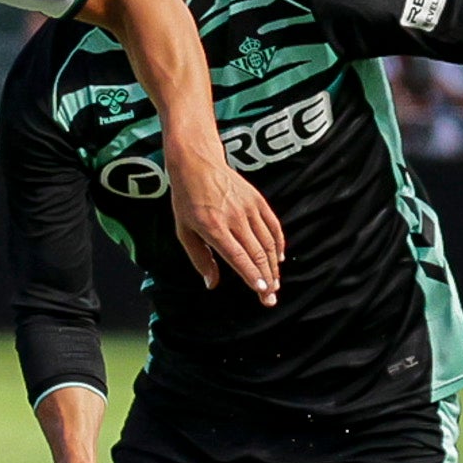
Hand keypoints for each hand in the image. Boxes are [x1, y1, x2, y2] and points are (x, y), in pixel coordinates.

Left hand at [167, 153, 284, 305]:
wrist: (197, 163)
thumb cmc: (186, 200)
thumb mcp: (184, 231)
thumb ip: (200, 259)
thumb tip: (211, 284)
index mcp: (213, 227)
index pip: (238, 257)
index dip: (252, 276)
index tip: (262, 291)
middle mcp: (234, 218)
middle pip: (257, 254)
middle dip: (266, 279)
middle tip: (271, 298)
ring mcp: (248, 208)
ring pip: (268, 242)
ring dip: (273, 266)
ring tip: (275, 284)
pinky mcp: (258, 200)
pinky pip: (273, 226)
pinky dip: (278, 244)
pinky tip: (278, 259)